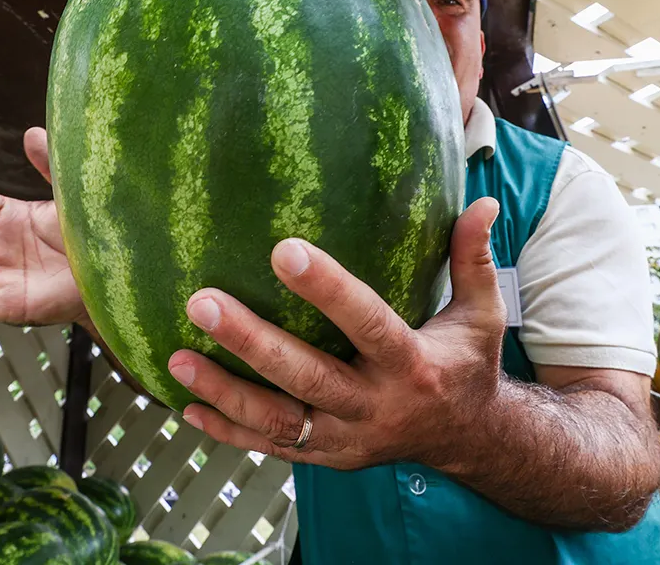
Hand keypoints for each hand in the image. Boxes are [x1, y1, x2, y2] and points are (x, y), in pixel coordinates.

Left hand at [166, 198, 506, 470]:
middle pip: (308, 377)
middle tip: (200, 303)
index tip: (282, 249)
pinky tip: (187, 408)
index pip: (367, 323)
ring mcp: (349, 440)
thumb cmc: (467, 364)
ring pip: (281, 421)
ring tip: (177, 358)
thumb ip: (475, 260)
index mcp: (413, 366)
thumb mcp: (482, 315)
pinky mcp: (328, 457)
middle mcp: (377, 407)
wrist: (470, 440)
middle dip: (252, 343)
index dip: (327, 290)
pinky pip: (273, 448)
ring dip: (226, 392)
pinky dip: (229, 432)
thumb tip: (482, 202)